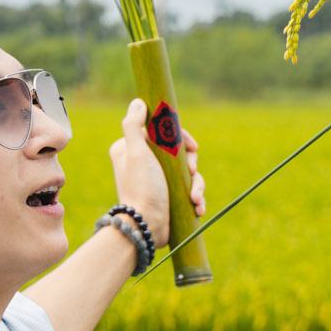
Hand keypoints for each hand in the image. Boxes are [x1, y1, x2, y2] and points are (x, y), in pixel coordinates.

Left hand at [107, 97, 204, 243]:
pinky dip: (196, 197)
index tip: (191, 147)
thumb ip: (134, 126)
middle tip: (192, 173)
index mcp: (132, 149)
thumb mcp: (136, 153)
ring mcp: (157, 181)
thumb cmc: (141, 189)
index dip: (181, 138)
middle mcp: (144, 163)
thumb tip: (138, 102)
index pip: (163, 132)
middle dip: (191, 164)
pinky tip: (197, 206)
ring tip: (195, 198)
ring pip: (187, 172)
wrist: (145, 227)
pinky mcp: (168, 196)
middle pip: (179, 152)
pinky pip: (189, 190)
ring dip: (197, 185)